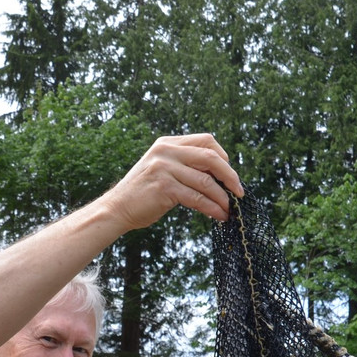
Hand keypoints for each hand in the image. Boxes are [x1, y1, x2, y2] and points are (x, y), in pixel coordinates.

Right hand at [100, 134, 244, 231]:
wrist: (117, 208)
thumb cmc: (143, 193)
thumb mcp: (163, 169)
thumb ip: (185, 166)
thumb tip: (219, 175)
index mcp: (168, 143)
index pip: (206, 140)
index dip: (223, 157)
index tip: (229, 174)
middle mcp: (166, 151)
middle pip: (210, 158)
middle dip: (230, 176)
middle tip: (239, 192)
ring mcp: (165, 168)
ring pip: (206, 182)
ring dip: (222, 198)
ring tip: (230, 210)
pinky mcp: (165, 188)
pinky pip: (197, 198)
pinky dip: (212, 208)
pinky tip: (219, 216)